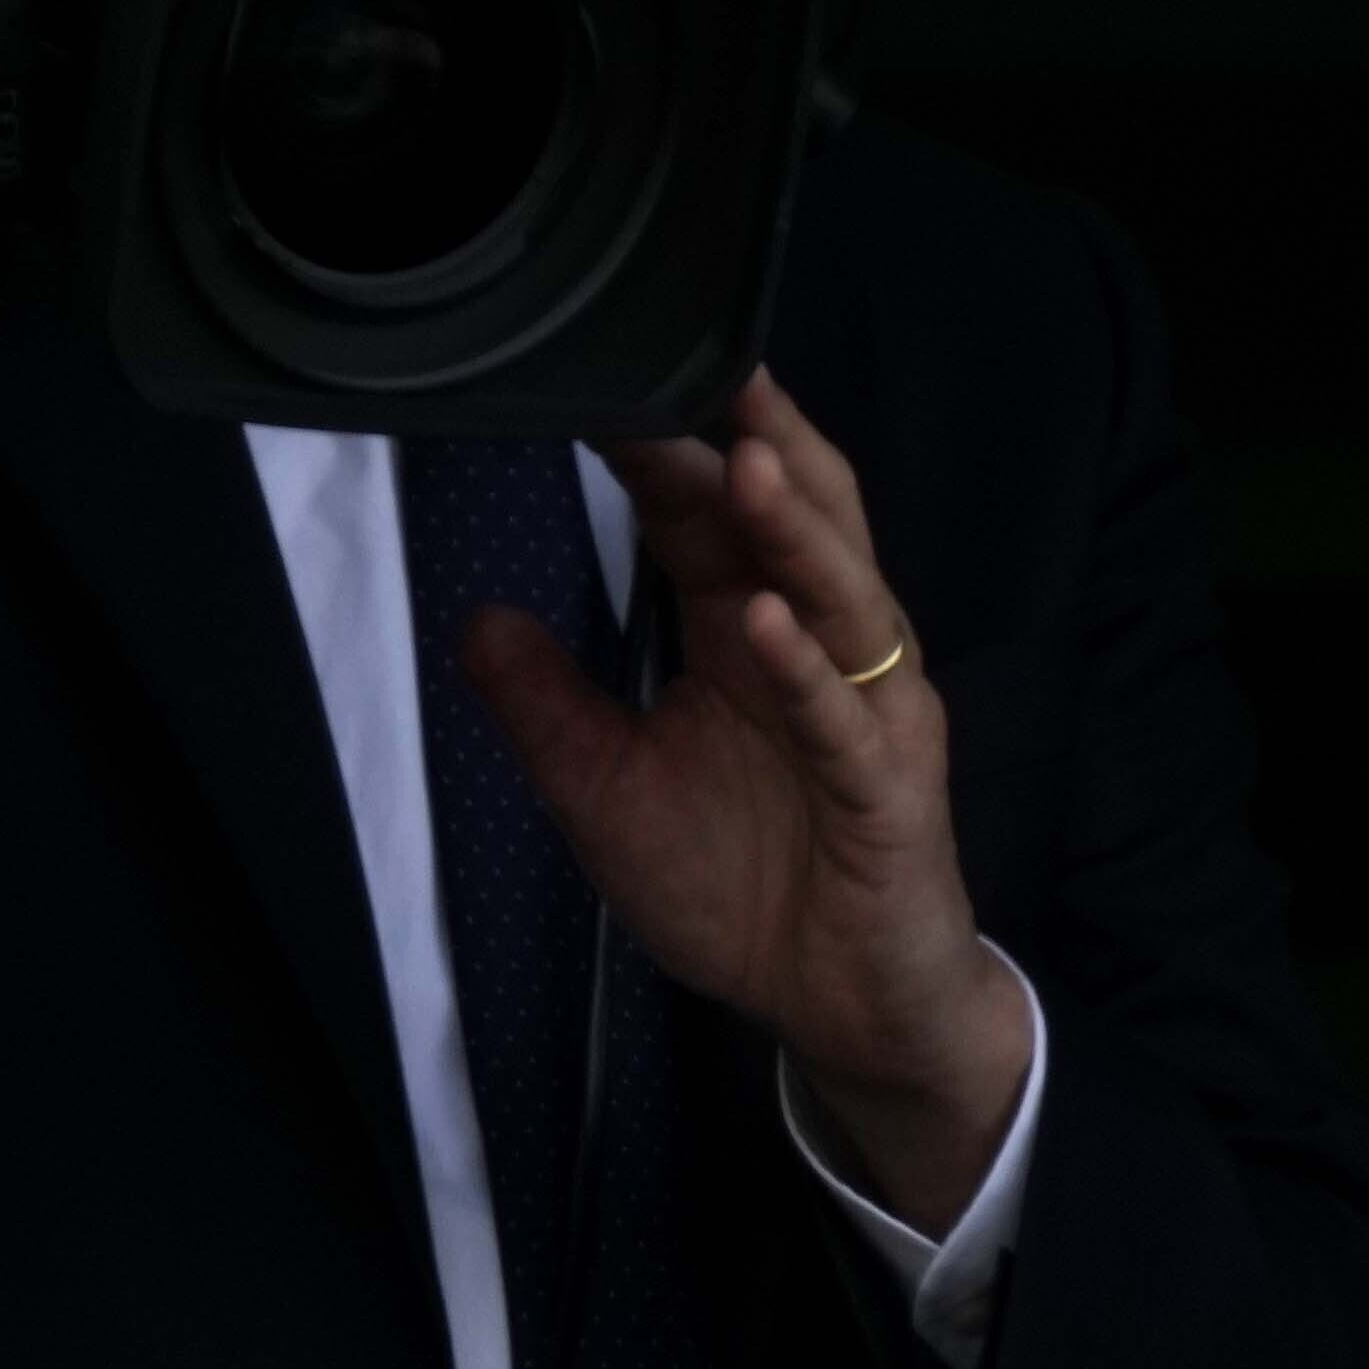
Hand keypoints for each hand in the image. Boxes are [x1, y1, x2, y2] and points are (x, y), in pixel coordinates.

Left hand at [454, 373, 1040, 1232]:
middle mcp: (818, 652)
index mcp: (748, 636)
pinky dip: (810, 671)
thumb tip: (476, 617)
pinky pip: (848, 723)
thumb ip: (545, 708)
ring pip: (845, 596)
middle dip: (748, 437)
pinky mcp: (891, 793)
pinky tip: (769, 624)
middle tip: (689, 357)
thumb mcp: (605, 795)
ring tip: (742, 459)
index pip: (702, 515)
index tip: (589, 375)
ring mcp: (866, 715)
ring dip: (796, 529)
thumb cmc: (745, 895)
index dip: (655, 447)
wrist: (842, 1011)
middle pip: (795, 518)